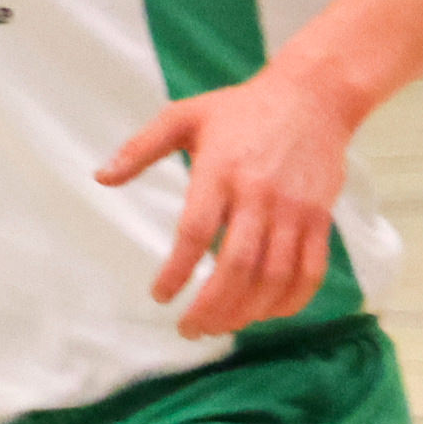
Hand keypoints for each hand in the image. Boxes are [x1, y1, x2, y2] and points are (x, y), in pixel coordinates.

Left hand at [98, 65, 358, 338]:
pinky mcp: (321, 217)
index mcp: (220, 171)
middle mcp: (258, 195)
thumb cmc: (241, 109)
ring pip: (274, 275)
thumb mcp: (184, 116)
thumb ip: (140, 148)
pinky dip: (291, 301)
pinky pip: (311, 270)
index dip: (177, 270)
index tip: (161, 297)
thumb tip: (101, 177)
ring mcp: (294, 209)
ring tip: (222, 327)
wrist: (313, 95)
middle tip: (190, 329)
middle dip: (212, 306)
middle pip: (237, 265)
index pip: (196, 232)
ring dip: (248, 311)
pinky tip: (267, 314)